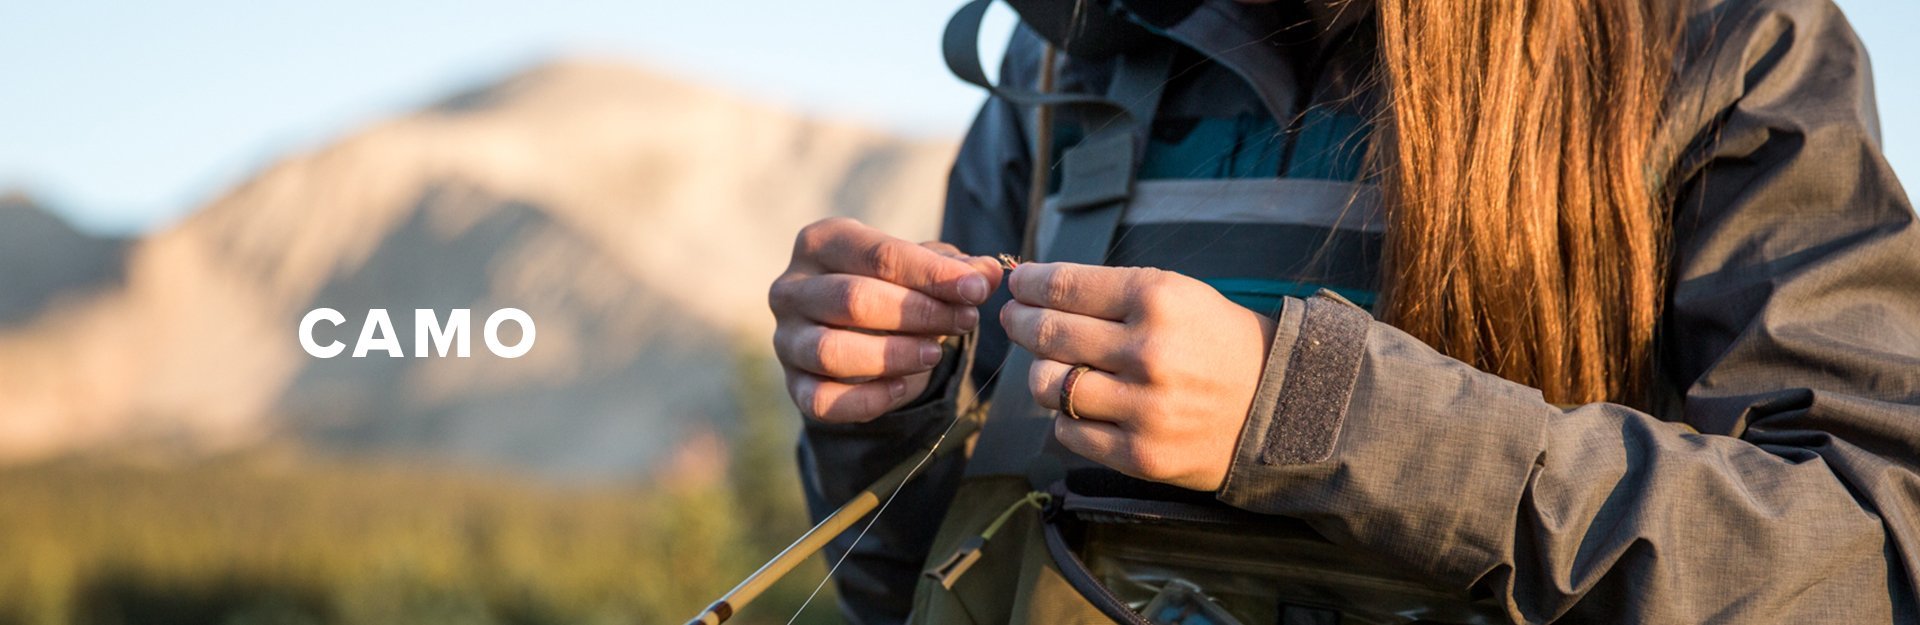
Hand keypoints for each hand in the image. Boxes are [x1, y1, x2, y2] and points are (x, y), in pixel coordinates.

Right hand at [770, 217, 1002, 422]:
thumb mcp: (925, 269)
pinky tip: (905, 386)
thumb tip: (990, 273)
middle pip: (852, 299)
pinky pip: (822, 400)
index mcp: (821, 242)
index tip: (976, 289)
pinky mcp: (792, 384)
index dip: (931, 273)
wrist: (856, 330)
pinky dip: (868, 399)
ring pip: (831, 351)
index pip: (877, 254)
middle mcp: (791, 288)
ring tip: (936, 352)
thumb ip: (958, 269)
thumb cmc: (892, 287)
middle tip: (965, 320)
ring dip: (893, 354)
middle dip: (918, 312)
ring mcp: (785, 339)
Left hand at [1000, 263, 1275, 490]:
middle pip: (1047, 334)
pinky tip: (1083, 405)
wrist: (1276, 405)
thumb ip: (1109, 292)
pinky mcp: (1140, 454)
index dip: (1028, 285)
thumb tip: (1034, 289)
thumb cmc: (1215, 341)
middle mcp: (1148, 352)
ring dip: (1040, 373)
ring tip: (1052, 366)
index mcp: (1157, 299)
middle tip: (1014, 319)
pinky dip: (1065, 417)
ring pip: (1048, 386)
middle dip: (1019, 322)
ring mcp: (1144, 408)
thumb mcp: (1177, 294)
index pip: (1064, 287)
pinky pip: (1068, 432)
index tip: (1017, 285)